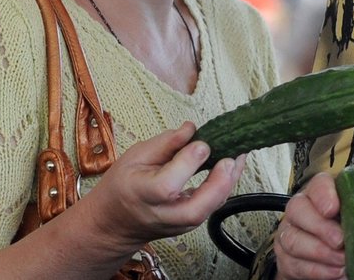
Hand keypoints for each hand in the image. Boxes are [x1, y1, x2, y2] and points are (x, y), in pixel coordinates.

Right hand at [82, 121, 245, 249]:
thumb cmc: (123, 185)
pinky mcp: (190, 224)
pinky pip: (212, 207)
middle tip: (231, 158)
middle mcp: (162, 214)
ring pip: (209, 210)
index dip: (188, 162)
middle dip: (219, 184)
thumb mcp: (135, 156)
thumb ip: (165, 144)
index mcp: (143, 194)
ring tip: (239, 155)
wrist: (115, 222)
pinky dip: (225, 186)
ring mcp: (178, 224)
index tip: (201, 143)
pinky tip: (232, 166)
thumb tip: (190, 129)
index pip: (168, 184)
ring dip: (228, 182)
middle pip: (196, 209)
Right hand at [273, 171, 353, 279]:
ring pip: (293, 238)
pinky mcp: (286, 257)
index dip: (323, 194)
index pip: (318, 183)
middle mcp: (302, 209)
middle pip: (298, 208)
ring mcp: (290, 232)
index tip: (333, 208)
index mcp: (324, 193)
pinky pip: (293, 263)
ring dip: (320, 253)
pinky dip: (316, 271)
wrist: (334, 261)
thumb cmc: (349, 232)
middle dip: (320, 226)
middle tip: (341, 241)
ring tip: (342, 262)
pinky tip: (334, 273)